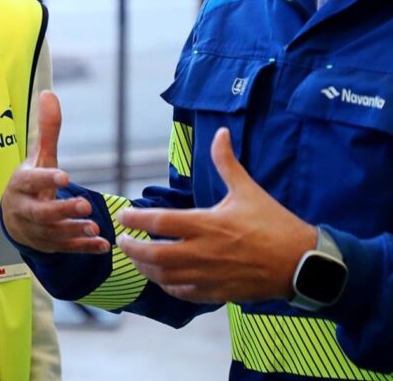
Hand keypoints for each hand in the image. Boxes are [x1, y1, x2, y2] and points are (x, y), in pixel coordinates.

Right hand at [0, 90, 109, 253]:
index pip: (29, 181)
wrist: (15, 219)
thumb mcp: (38, 157)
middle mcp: (25, 209)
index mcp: (21, 185)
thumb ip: (46, 130)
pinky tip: (102, 244)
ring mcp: (36, 230)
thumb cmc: (31, 183)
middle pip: (41, 213)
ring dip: (74, 231)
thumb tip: (49, 94)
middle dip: (62, 209)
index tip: (64, 176)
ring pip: (53, 233)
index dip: (45, 179)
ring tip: (95, 227)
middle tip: (85, 204)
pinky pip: (66, 249)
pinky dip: (83, 248)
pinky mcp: (49, 245)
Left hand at [116, 127, 316, 303]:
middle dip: (132, 249)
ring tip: (137, 259)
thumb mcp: (248, 190)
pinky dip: (168, 286)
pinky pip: (185, 293)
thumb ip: (227, 162)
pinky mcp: (220, 293)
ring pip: (166, 276)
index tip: (123, 216)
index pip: (159, 222)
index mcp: (208, 224)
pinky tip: (163, 277)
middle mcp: (205, 251)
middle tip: (122, 242)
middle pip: (155, 254)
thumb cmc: (275, 224)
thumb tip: (220, 132)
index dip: (135, 219)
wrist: (305, 263)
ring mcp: (211, 275)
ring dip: (146, 269)